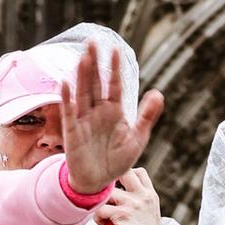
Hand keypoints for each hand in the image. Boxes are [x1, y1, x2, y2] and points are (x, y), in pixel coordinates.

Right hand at [61, 45, 164, 196]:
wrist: (99, 182)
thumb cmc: (118, 160)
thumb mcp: (137, 139)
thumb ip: (147, 116)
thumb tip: (159, 93)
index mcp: (114, 111)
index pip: (115, 85)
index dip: (115, 68)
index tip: (115, 48)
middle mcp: (98, 111)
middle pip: (95, 83)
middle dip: (94, 63)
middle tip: (93, 42)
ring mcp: (83, 120)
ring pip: (82, 93)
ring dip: (82, 75)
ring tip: (83, 57)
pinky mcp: (72, 132)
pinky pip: (69, 113)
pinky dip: (67, 99)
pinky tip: (65, 83)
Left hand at [92, 167, 162, 224]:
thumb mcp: (151, 211)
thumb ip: (140, 199)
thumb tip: (122, 192)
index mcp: (150, 194)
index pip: (139, 172)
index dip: (128, 175)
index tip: (121, 187)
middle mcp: (142, 195)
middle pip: (124, 173)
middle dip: (113, 182)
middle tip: (109, 196)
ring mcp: (132, 203)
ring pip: (108, 191)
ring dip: (102, 202)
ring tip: (104, 214)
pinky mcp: (121, 214)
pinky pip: (101, 209)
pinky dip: (98, 217)